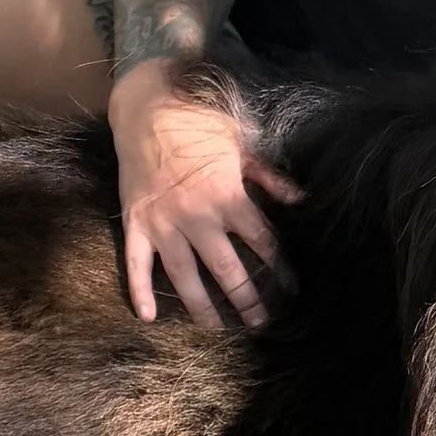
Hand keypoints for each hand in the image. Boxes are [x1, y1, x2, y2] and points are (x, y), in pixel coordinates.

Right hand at [110, 65, 300, 329]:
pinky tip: (148, 317)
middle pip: (227, 270)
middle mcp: (197, 217)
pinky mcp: (135, 223)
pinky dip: (138, 291)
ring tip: (215, 330)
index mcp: (227, 197)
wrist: (145, 105)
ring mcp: (163, 224)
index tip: (292, 289)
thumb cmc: (198, 120)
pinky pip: (135, 264)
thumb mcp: (241, 142)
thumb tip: (300, 199)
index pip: (262, 243)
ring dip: (201, 307)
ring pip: (184, 277)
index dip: (280, 268)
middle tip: (260, 323)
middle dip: (246, 300)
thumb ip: (270, 176)